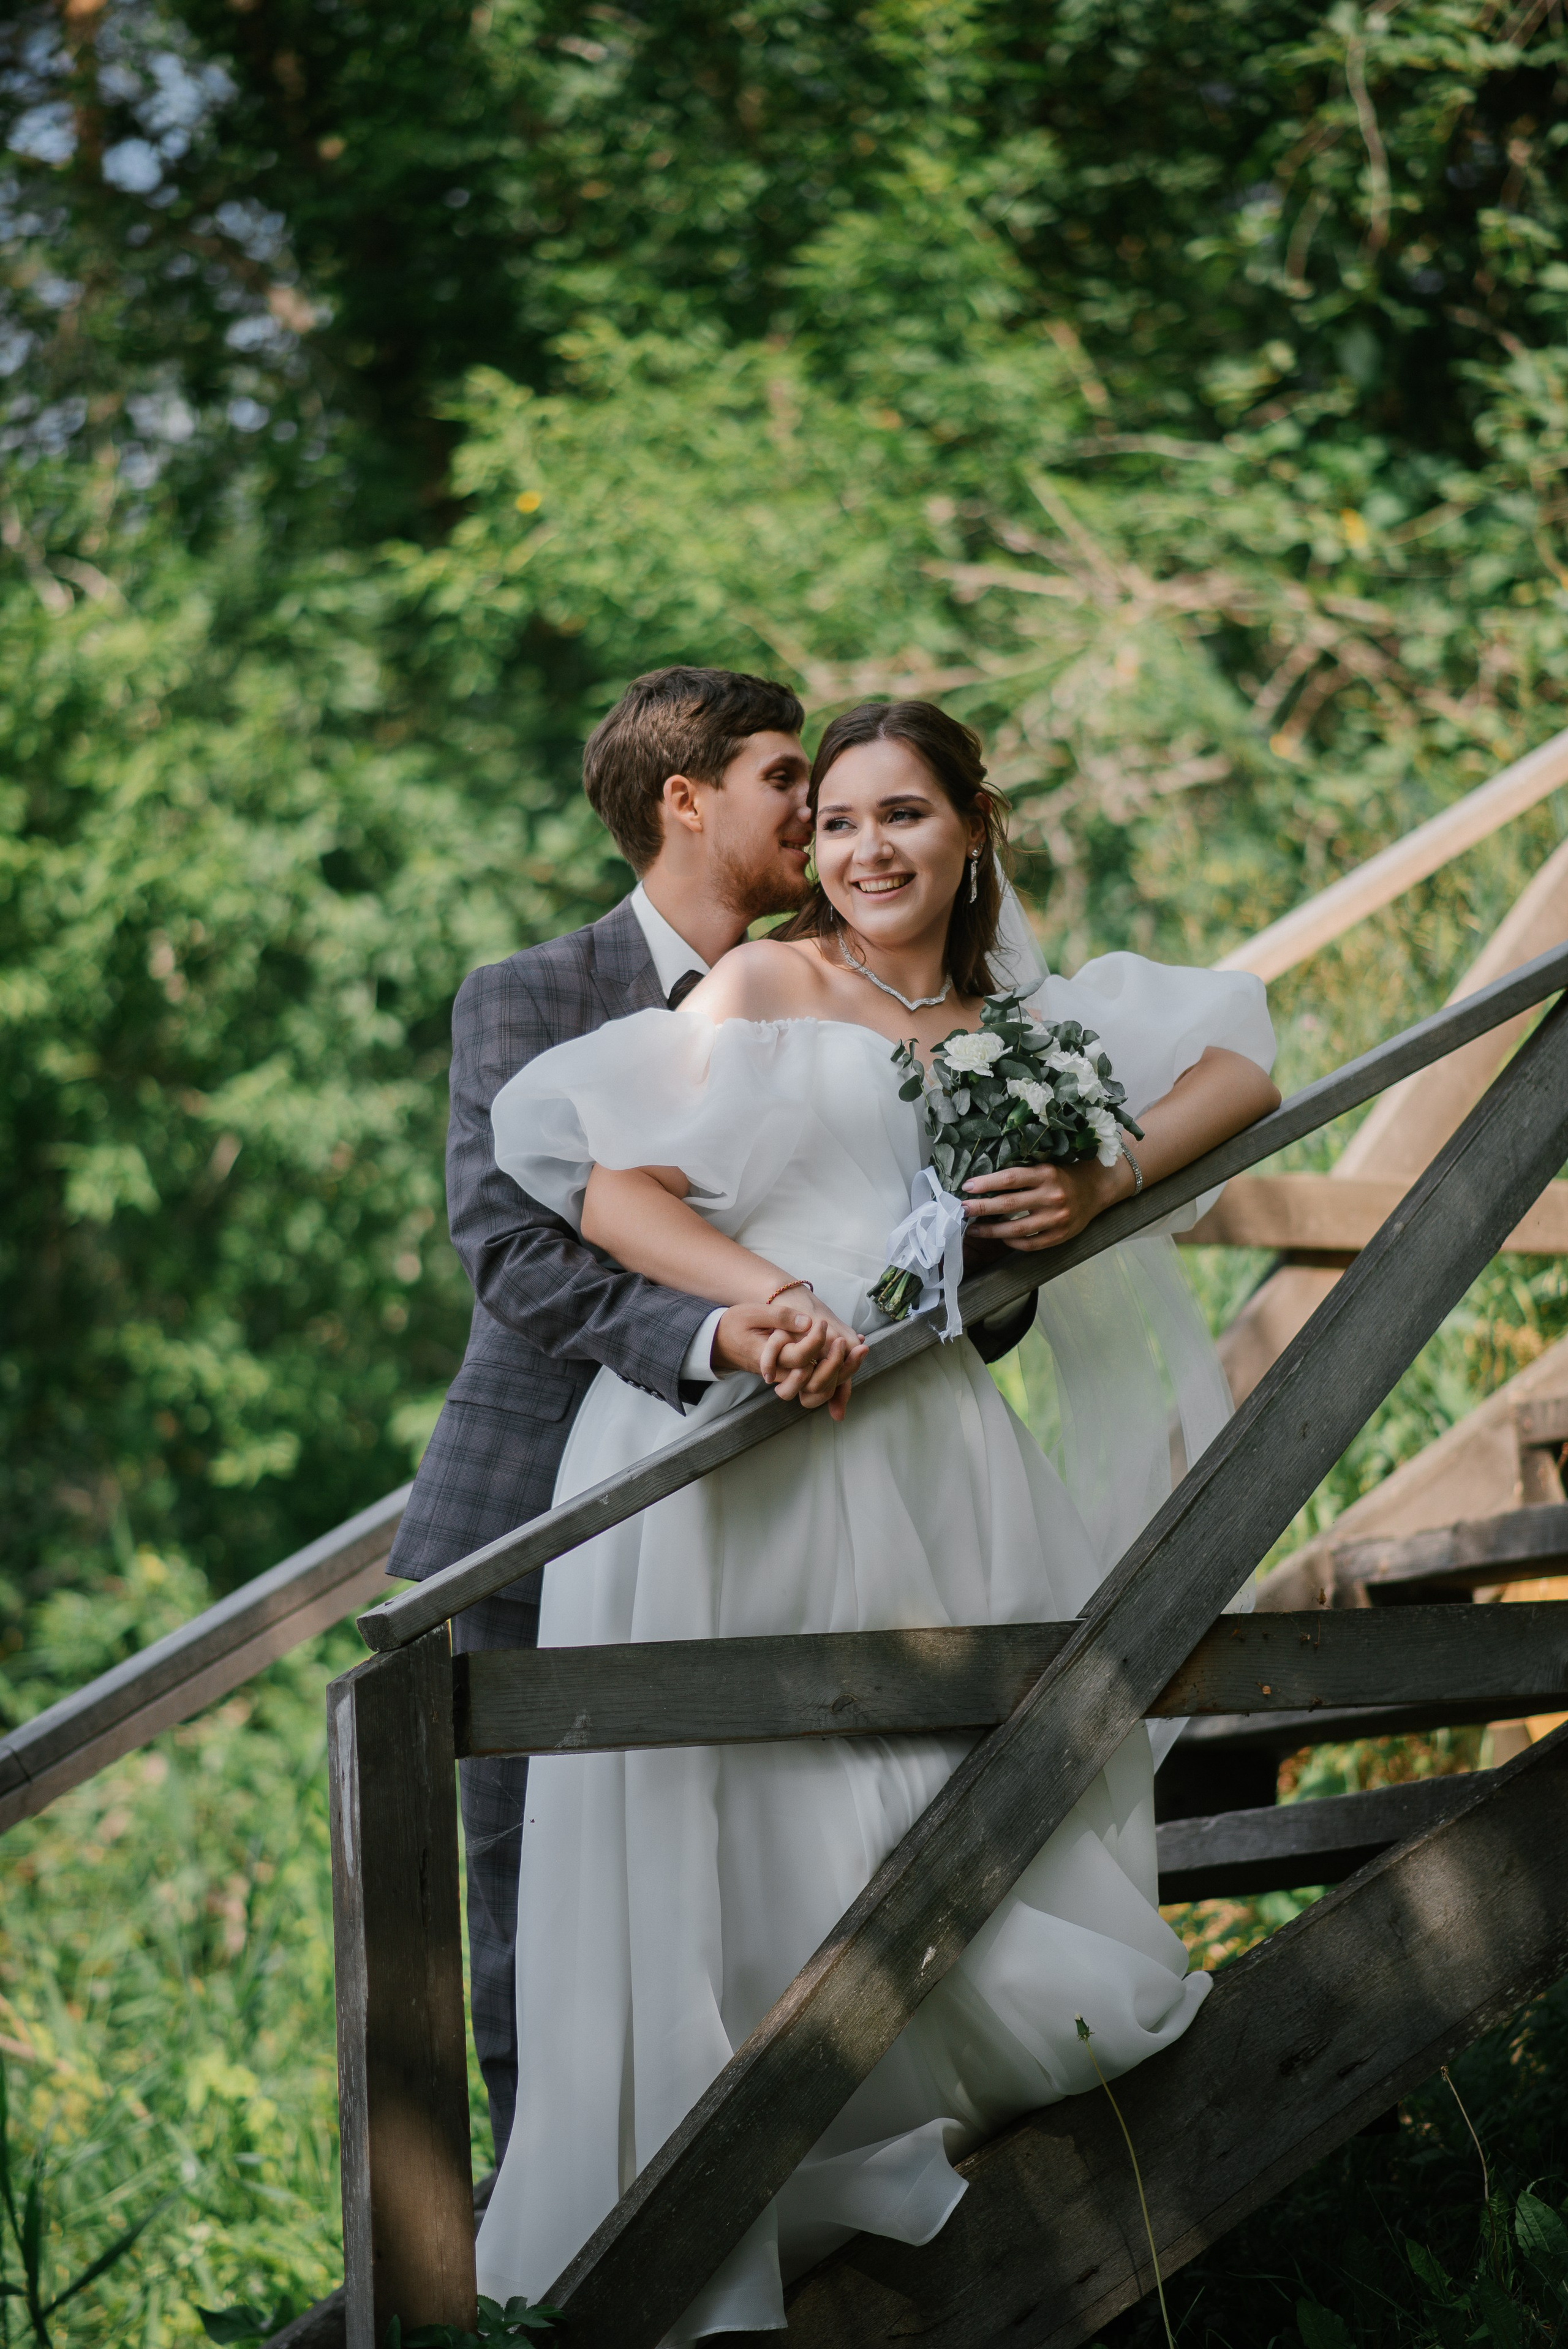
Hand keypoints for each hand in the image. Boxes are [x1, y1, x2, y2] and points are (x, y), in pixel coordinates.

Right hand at [710, 1301, 867, 1417]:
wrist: (719, 1343)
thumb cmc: (734, 1325)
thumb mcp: (752, 1313)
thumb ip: (780, 1317)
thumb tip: (808, 1323)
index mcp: (768, 1358)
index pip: (799, 1357)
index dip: (815, 1341)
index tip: (822, 1323)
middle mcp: (779, 1372)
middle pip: (814, 1380)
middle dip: (837, 1363)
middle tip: (852, 1342)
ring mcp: (786, 1376)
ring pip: (818, 1387)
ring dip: (841, 1373)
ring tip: (859, 1349)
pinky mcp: (791, 1375)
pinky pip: (817, 1383)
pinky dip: (837, 1375)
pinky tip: (852, 1355)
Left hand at [961, 1155, 1130, 1250]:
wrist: (1097, 1189)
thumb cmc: (1065, 1175)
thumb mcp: (1046, 1167)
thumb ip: (1022, 1175)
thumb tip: (984, 1183)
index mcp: (1046, 1174)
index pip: (1010, 1178)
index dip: (987, 1183)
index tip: (967, 1187)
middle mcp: (1052, 1196)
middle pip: (1009, 1204)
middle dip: (981, 1208)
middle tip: (961, 1210)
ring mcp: (1057, 1219)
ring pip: (1017, 1229)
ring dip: (991, 1231)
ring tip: (973, 1230)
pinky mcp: (1061, 1235)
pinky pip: (1031, 1244)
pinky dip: (1013, 1243)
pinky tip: (1001, 1239)